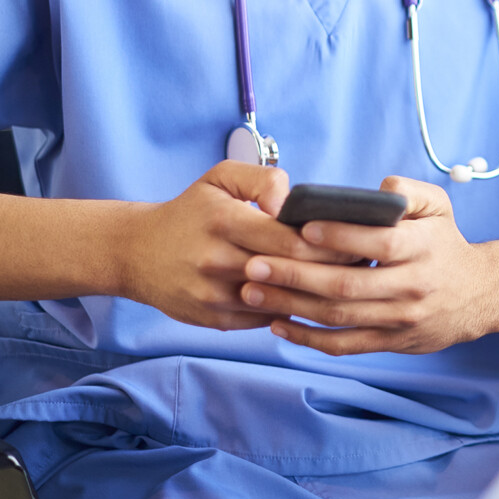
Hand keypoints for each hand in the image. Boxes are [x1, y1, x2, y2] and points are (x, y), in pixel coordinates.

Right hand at [120, 161, 351, 330]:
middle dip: (331, 268)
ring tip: (345, 282)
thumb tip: (293, 203)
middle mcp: (217, 261)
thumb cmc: (190, 211)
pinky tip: (312, 299)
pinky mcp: (213, 320)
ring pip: (279, 300)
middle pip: (290, 271)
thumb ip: (263, 179)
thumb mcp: (220, 177)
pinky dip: (289, 309)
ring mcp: (213, 296)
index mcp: (224, 221)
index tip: (357, 239)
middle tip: (363, 262)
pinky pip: (264, 318)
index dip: (328, 242)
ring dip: (314, 293)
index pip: (290, 238)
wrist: (135, 252)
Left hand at [239, 175, 498, 354]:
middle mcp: (412, 286)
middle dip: (295, 276)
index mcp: (423, 247)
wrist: (478, 295)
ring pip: (339, 317)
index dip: (341, 237)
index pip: (380, 243)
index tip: (301, 228)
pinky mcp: (391, 343)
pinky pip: (344, 345)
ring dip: (291, 306)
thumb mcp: (440, 207)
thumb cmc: (445, 244)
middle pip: (348, 285)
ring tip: (252, 292)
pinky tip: (278, 325)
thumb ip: (411, 191)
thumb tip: (381, 188)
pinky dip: (308, 339)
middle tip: (253, 265)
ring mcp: (400, 319)